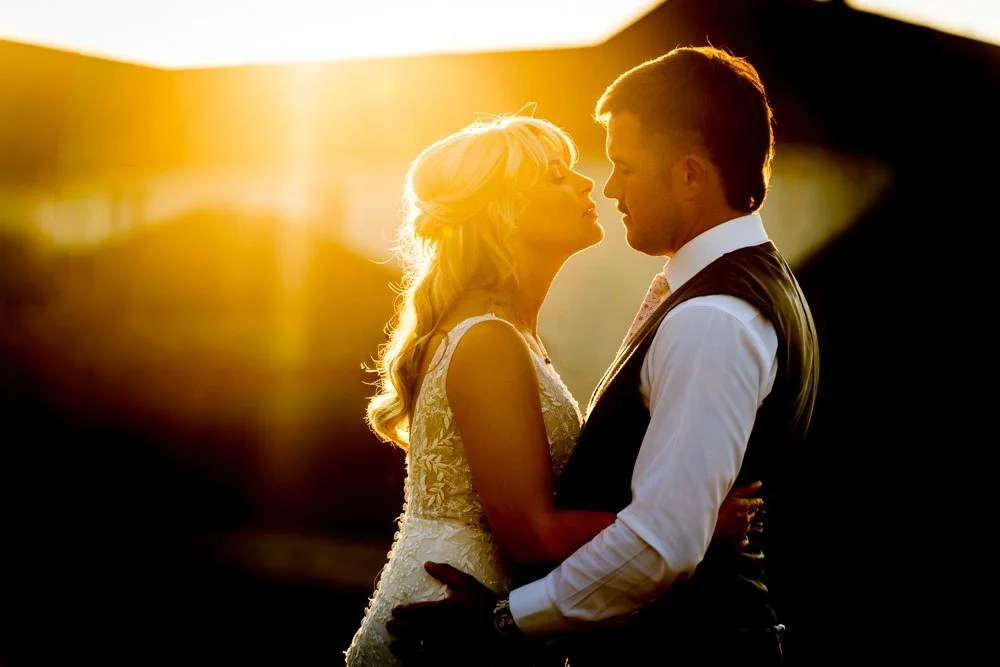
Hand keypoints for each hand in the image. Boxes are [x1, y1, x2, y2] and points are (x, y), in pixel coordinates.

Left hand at [387, 562, 510, 665]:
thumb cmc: (483, 601)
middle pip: (413, 629)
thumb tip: (427, 564)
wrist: (501, 624)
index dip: (403, 611)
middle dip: (399, 628)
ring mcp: (446, 643)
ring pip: (418, 646)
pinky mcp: (451, 655)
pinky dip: (417, 660)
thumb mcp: (466, 583)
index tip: (395, 612)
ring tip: (394, 645)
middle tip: (389, 626)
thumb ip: (446, 572)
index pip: (417, 610)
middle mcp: (442, 627)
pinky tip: (409, 660)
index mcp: (444, 608)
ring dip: (403, 646)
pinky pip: (429, 660)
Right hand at [715, 480, 763, 547]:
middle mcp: (747, 518)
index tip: (754, 500)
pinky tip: (734, 531)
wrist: (704, 523)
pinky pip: (745, 538)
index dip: (756, 501)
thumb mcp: (731, 494)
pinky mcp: (738, 540)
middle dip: (749, 510)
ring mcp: (743, 530)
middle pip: (754, 513)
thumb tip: (760, 484)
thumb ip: (747, 489)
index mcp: (746, 506)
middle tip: (738, 508)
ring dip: (745, 521)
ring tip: (733, 518)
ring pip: (749, 524)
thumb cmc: (716, 507)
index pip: (757, 503)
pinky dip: (742, 536)